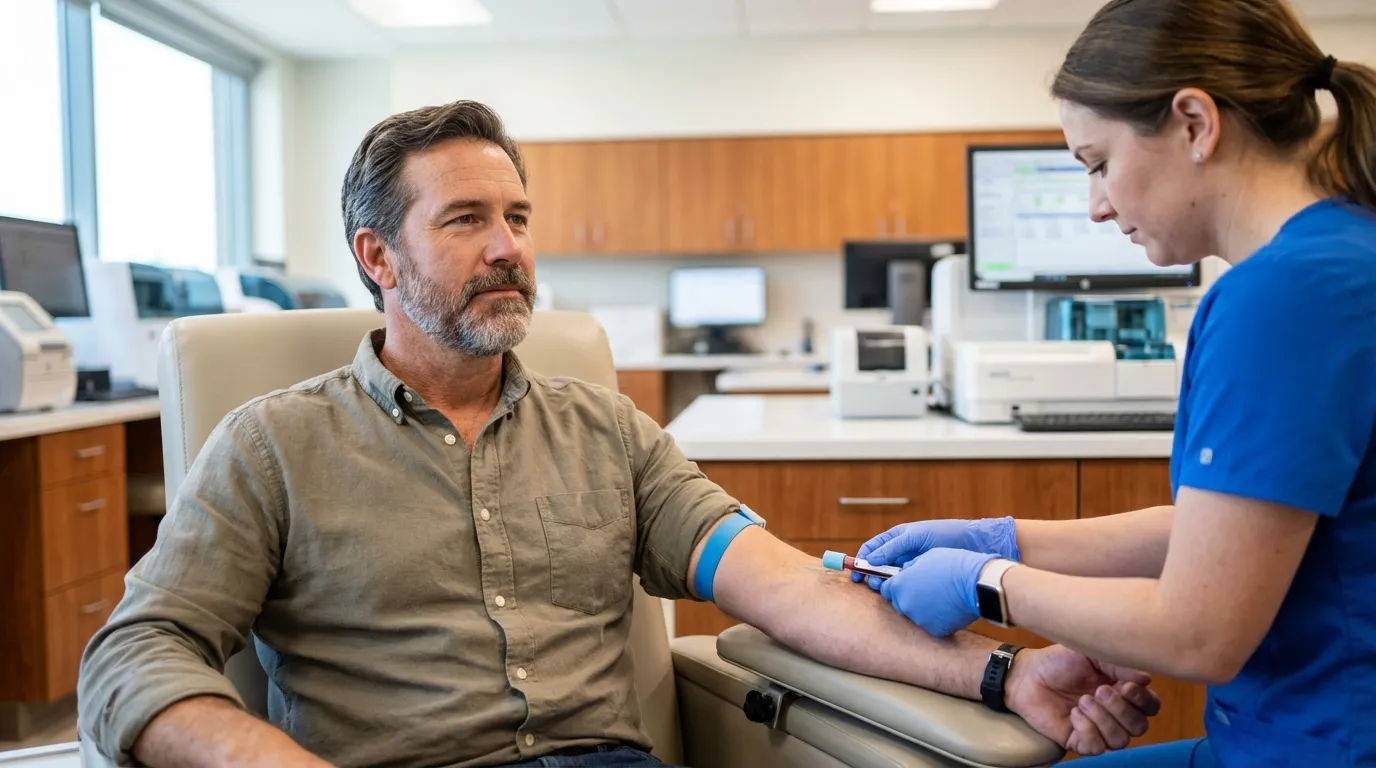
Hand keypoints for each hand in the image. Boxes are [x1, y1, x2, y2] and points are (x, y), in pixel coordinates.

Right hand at [856, 517, 1019, 586]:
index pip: (872, 549)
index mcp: (898, 538)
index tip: (856, 574)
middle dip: (872, 575)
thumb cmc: (946, 534)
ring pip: (892, 577)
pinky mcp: (924, 578)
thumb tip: (870, 560)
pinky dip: (900, 589)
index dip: (861, 561)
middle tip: (873, 585)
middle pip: (878, 566)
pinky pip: (907, 584)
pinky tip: (900, 593)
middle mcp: (903, 553)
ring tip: (886, 589)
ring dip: (885, 583)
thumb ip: (892, 547)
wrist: (975, 544)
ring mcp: (913, 566)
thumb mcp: (916, 537)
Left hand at [877, 548, 996, 636]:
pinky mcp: (934, 630)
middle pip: (899, 603)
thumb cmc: (952, 565)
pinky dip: (936, 617)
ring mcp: (919, 620)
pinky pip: (930, 623)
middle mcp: (905, 605)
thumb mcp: (925, 557)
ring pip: (915, 614)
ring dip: (922, 607)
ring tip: (939, 597)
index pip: (887, 589)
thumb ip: (909, 568)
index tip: (903, 583)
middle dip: (908, 596)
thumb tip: (905, 573)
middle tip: (925, 588)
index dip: (895, 585)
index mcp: (900, 586)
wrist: (976, 583)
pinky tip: (947, 607)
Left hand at [1005, 645, 1161, 754]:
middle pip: (1139, 726)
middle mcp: (1114, 713)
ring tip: (1082, 701)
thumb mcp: (1091, 654)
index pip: (1150, 706)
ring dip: (1103, 720)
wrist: (1028, 674)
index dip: (1143, 700)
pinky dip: (1087, 730)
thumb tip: (1146, 679)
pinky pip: (1096, 748)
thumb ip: (1119, 665)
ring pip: (1120, 740)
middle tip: (1099, 691)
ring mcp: (1097, 729)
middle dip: (1121, 710)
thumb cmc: (1060, 662)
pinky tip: (1073, 714)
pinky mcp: (1079, 741)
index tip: (1126, 686)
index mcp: (1122, 691)